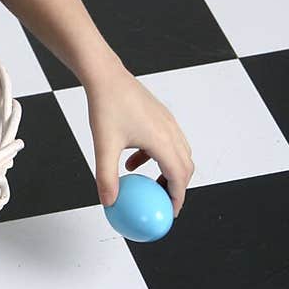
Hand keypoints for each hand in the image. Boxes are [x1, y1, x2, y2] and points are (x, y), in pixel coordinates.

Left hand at [84, 60, 193, 216]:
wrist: (106, 75)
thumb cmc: (106, 106)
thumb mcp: (103, 146)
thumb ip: (106, 177)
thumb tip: (108, 203)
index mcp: (161, 140)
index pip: (179, 176)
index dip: (177, 197)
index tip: (170, 212)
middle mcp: (169, 130)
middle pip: (184, 166)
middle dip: (177, 187)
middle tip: (163, 202)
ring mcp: (166, 121)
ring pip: (177, 153)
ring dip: (167, 170)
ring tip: (148, 183)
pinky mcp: (159, 115)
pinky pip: (166, 141)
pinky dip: (156, 156)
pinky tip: (130, 161)